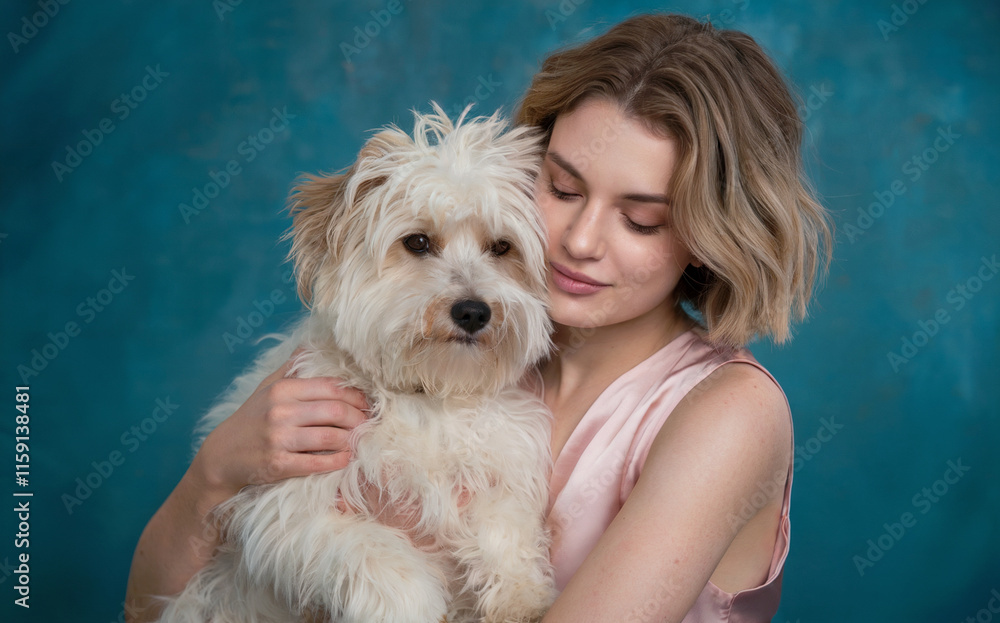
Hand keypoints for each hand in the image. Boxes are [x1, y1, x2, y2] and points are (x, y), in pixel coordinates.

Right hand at [192, 349, 370, 500]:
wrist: (221, 456)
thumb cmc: (251, 419)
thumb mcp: (266, 387)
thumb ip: (290, 367)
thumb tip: (311, 344)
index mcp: (282, 389)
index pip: (331, 387)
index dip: (356, 395)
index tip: (368, 403)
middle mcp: (280, 411)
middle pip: (335, 411)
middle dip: (359, 418)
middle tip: (368, 423)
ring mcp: (278, 438)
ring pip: (331, 437)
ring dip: (352, 440)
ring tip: (360, 440)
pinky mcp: (278, 464)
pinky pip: (317, 463)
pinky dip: (338, 461)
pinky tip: (346, 458)